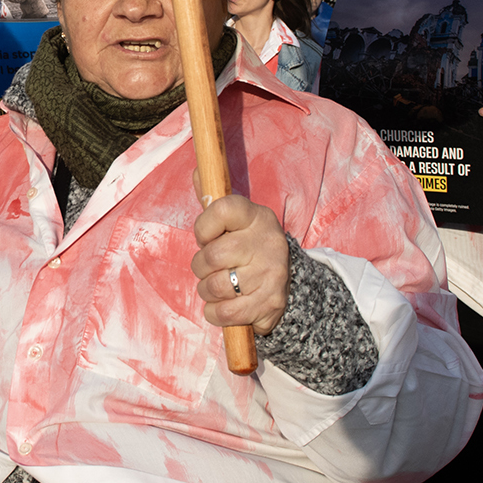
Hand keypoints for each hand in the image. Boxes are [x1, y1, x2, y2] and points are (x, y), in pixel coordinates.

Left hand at [189, 183, 290, 335]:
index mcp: (257, 216)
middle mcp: (268, 242)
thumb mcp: (234, 220)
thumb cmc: (246, 247)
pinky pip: (224, 312)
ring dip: (206, 291)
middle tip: (210, 267)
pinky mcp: (270, 303)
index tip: (206, 237)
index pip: (222, 209)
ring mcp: (271, 274)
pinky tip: (223, 305)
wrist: (284, 283)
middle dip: (201, 266)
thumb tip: (197, 170)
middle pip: (212, 256)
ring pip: (215, 286)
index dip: (203, 227)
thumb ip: (212, 197)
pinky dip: (215, 312)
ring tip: (217, 286)